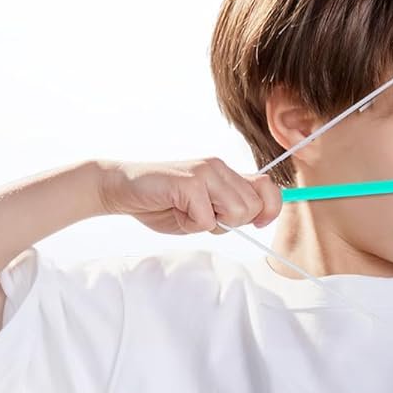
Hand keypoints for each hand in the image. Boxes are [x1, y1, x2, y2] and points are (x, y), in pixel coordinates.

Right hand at [96, 158, 282, 235]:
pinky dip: (191, 225)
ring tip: (188, 213)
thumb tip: (260, 218)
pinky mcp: (189, 182)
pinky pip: (207, 219)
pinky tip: (175, 211)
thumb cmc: (164, 203)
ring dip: (211, 224)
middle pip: (253, 206)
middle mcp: (220, 167)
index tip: (256, 224)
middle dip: (232, 223)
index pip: (268, 187)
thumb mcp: (205, 209)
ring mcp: (205, 172)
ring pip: (236, 212)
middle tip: (203, 217)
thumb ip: (230, 209)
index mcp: (226, 173)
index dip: (270, 210)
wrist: (122, 190)